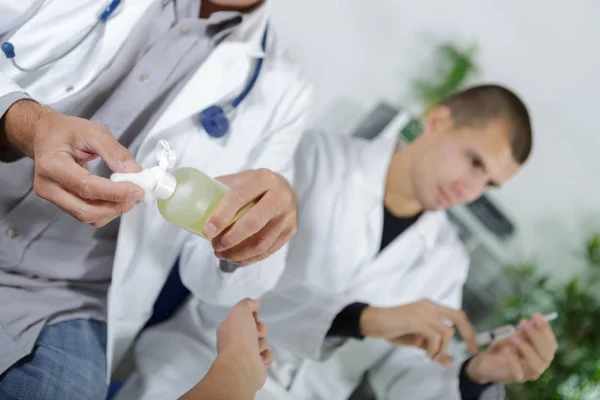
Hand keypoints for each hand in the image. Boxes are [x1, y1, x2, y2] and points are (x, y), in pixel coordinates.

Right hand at [3, 100, 143, 226]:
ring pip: (86, 216)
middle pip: (85, 209)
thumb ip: (114, 151)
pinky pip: (85, 215)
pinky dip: (105, 211)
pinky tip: (117, 199)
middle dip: (116, 206)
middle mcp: (48, 186)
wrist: (45, 135)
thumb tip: (134, 172)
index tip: (137, 190)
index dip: (115, 192)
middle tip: (137, 195)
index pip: (86, 186)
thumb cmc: (67, 132)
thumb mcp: (93, 131)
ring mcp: (52, 197)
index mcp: (52, 165)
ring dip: (112, 211)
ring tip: (129, 196)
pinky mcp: (60, 203)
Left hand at [203, 169, 297, 264]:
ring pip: (262, 242)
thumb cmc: (255, 186)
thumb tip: (190, 200)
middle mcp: (280, 196)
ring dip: (238, 253)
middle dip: (230, 239)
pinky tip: (236, 258)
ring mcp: (289, 215)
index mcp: (263, 178)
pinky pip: (269, 250)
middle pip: (253, 223)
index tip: (206, 231)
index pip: (239, 197)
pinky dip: (250, 258)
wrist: (285, 189)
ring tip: (222, 254)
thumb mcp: (240, 179)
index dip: (221, 216)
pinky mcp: (291, 230)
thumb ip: (220, 187)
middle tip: (214, 245)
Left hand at [217, 298, 271, 391]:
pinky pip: (266, 356)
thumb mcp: (240, 310)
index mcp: (228, 329)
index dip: (252, 315)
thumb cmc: (239, 337)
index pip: (242, 318)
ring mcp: (244, 356)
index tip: (255, 316)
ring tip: (256, 348)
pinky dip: (265, 356)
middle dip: (260, 329)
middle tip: (257, 332)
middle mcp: (234, 343)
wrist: (242, 365)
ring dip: (262, 344)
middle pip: (254, 330)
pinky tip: (260, 358)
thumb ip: (247, 303)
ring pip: (262, 343)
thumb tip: (254, 303)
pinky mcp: (254, 366)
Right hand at [360, 300, 477, 364]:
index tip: (472, 346)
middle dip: (469, 335)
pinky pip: (435, 337)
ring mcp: (423, 311)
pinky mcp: (416, 319)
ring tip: (431, 356)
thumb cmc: (392, 328)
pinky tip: (426, 353)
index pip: (457, 315)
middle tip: (471, 350)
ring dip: (442, 348)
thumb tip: (449, 361)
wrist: (372, 321)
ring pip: (447, 332)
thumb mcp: (416, 341)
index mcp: (430, 307)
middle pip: (459, 318)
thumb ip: (432, 348)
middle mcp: (429, 306)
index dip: (468, 330)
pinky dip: (434, 349)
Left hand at [466, 313, 557, 383]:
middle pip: (547, 354)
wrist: (486, 363)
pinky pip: (518, 371)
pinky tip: (507, 349)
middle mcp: (539, 364)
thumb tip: (531, 321)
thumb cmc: (503, 347)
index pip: (551, 343)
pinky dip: (513, 359)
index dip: (545, 329)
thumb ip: (522, 330)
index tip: (536, 316)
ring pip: (536, 365)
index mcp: (541, 353)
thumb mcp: (512, 335)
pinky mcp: (515, 377)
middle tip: (523, 323)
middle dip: (536, 336)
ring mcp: (528, 373)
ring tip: (514, 337)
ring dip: (526, 348)